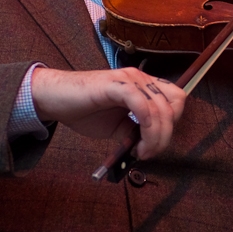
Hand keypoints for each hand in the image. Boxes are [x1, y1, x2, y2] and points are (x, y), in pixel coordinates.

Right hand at [30, 67, 185, 159]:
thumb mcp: (117, 127)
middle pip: (173, 106)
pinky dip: (145, 127)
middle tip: (148, 153)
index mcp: (144, 85)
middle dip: (165, 136)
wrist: (55, 99)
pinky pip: (141, 104)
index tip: (156, 143)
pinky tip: (136, 142)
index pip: (176, 99)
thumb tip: (148, 147)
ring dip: (155, 137)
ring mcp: (130, 79)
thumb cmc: (84, 110)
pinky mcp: (116, 85)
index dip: (172, 123)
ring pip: (160, 108)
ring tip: (140, 152)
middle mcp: (141, 78)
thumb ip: (135, 133)